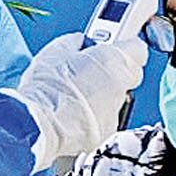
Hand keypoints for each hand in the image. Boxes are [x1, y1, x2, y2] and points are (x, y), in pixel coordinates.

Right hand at [13, 33, 149, 168]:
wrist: (37, 123)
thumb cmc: (47, 86)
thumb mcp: (57, 49)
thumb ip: (78, 43)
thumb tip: (81, 44)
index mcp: (114, 60)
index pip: (138, 48)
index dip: (124, 46)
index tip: (111, 46)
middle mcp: (121, 86)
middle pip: (128, 74)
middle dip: (112, 70)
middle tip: (89, 68)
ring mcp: (115, 111)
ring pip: (114, 98)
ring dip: (99, 94)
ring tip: (72, 94)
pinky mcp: (105, 132)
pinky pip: (102, 118)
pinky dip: (90, 115)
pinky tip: (70, 112)